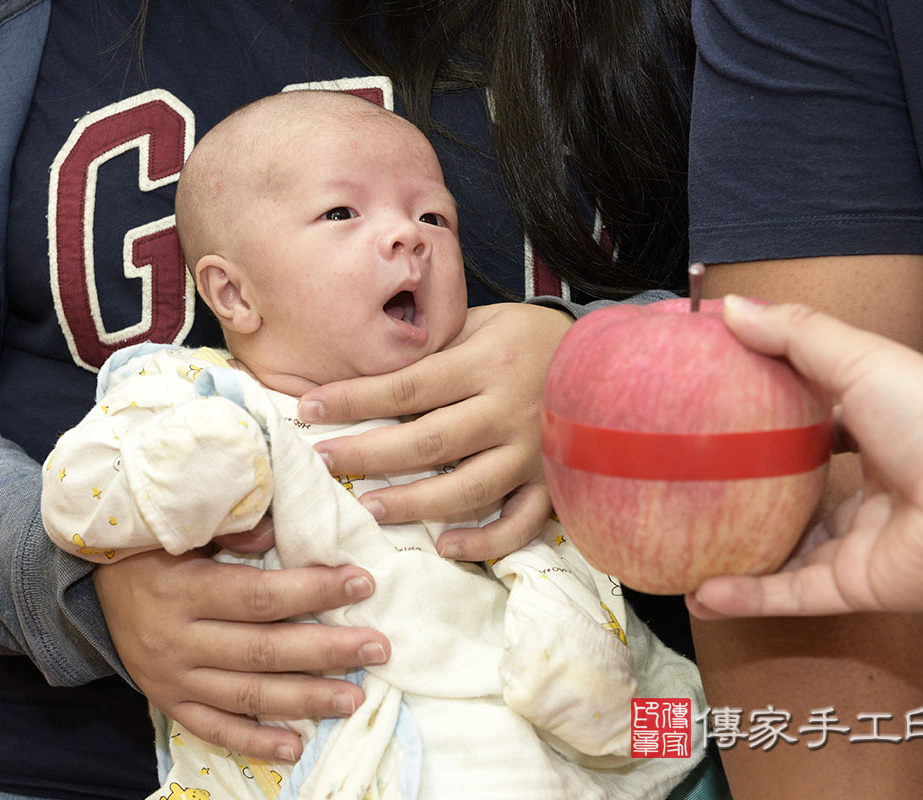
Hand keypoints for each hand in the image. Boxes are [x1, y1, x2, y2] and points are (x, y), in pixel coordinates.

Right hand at [93, 548, 390, 761]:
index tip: (361, 583)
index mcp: (183, 589)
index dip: (313, 591)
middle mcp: (176, 640)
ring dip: (305, 699)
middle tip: (378, 647)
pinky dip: (255, 741)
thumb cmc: (150, 546)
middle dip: (327, 650)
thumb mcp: (182, 526)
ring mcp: (171, 678)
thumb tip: (283, 531)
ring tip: (355, 697)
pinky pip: (213, 729)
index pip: (259, 596)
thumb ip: (231, 528)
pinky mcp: (167, 702)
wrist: (86, 586)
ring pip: (247, 696)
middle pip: (262, 650)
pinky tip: (295, 746)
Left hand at [297, 302, 572, 560]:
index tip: (308, 407)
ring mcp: (533, 452)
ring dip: (414, 503)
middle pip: (427, 441)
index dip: (353, 399)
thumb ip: (436, 348)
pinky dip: (485, 541)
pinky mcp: (553, 484)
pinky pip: (519, 523)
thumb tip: (365, 366)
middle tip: (324, 463)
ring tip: (369, 508)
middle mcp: (507, 410)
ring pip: (467, 489)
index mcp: (486, 362)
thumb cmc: (530, 340)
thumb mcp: (484, 325)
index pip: (406, 386)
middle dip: (368, 454)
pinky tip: (445, 546)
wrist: (613, 360)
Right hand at [685, 296, 922, 617]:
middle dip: (749, 509)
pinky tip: (703, 596)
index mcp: (873, 442)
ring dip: (738, 563)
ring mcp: (863, 546)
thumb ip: (793, 333)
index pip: (812, 443)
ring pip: (789, 559)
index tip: (716, 431)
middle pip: (797, 508)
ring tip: (683, 558)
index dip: (766, 438)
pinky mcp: (861, 586)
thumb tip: (731, 308)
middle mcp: (869, 498)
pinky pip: (796, 596)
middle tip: (691, 502)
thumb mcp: (856, 357)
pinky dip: (749, 598)